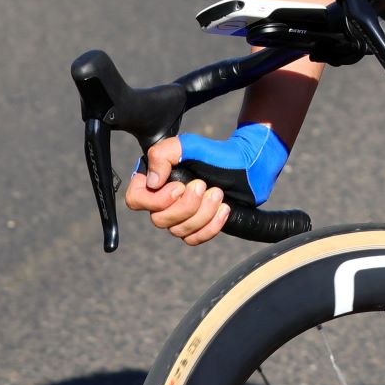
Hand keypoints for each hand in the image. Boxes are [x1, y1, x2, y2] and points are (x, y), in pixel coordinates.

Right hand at [124, 124, 287, 245]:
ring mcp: (180, 216)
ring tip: (218, 193)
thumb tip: (152, 182)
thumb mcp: (190, 145)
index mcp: (156, 180)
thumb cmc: (217, 155)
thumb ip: (164, 153)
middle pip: (158, 219)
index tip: (179, 188)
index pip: (136, 199)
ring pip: (178, 230)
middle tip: (203, 185)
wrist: (248, 167)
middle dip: (186, 206)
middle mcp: (163, 200)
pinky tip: (224, 209)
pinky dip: (210, 226)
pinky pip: (193, 239)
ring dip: (203, 213)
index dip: (156, 200)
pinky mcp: (196, 227)